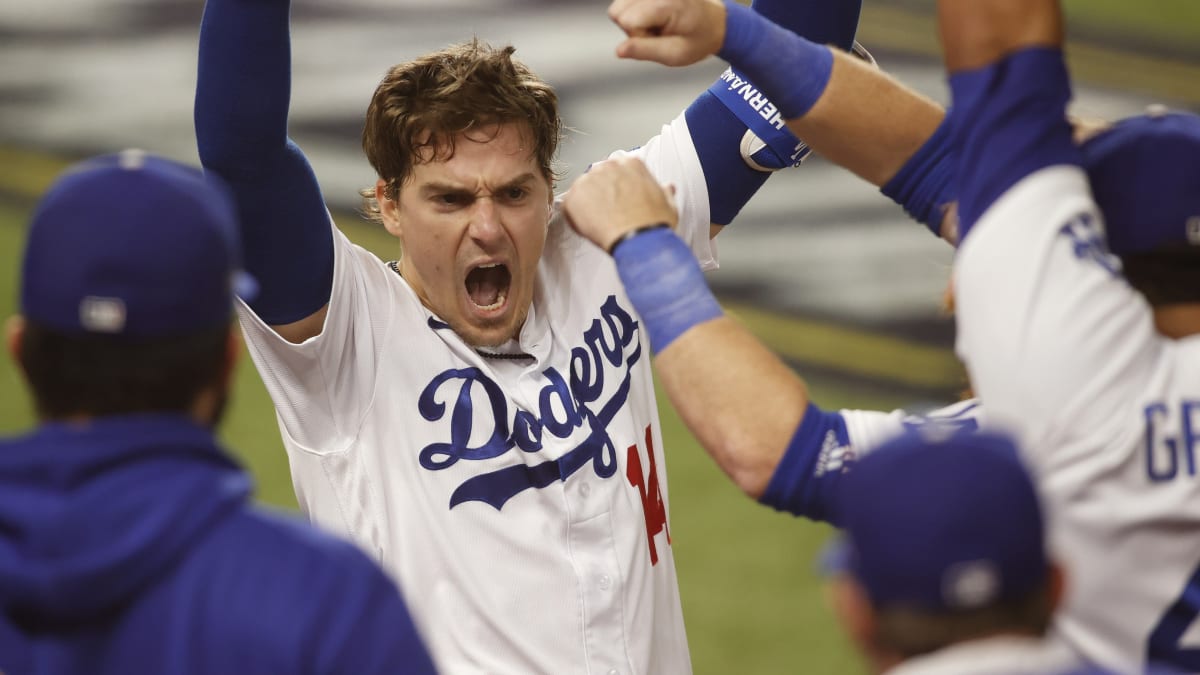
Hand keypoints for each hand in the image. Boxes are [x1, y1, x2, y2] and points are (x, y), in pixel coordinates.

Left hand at [563, 157, 678, 251]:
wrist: (639, 240)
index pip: (618, 169)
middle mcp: (608, 166)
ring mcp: (589, 180)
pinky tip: (589, 227)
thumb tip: (668, 189)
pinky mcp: (573, 197)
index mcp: (631, 163)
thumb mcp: (668, 204)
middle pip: (599, 176)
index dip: (619, 186)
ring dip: (589, 203)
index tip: (621, 199)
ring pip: (584, 189)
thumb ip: (663, 192)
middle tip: (609, 212)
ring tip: (600, 222)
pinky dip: (576, 216)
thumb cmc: (653, 223)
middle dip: (602, 192)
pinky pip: (570, 205)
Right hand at [608, 0, 725, 66]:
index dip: (638, 37)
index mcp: (667, 3)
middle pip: (617, 10)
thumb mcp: (674, 54)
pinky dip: (636, 11)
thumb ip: (645, 51)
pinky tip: (654, 17)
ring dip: (633, 19)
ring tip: (657, 24)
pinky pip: (626, 2)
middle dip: (633, 27)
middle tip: (658, 32)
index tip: (659, 40)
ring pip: (619, 5)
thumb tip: (618, 51)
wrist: (714, 22)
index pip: (627, 20)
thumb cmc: (697, 40)